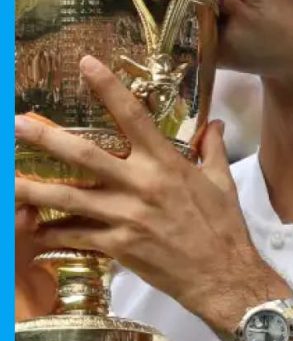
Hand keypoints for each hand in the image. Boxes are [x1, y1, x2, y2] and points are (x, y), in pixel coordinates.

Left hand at [14, 56, 290, 332]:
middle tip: (16, 123)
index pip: (134, 116)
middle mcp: (142, 185)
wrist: (223, 276)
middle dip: (45, 138)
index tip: (86, 64)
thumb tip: (214, 124)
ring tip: (7, 179)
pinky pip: (74, 235)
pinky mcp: (117, 246)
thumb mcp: (223, 183)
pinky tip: (32, 227)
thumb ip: (213, 149)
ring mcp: (126, 217)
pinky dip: (50, 231)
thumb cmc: (224, 228)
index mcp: (167, 164)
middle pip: (84, 155)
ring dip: (31, 187)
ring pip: (67, 197)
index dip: (109, 88)